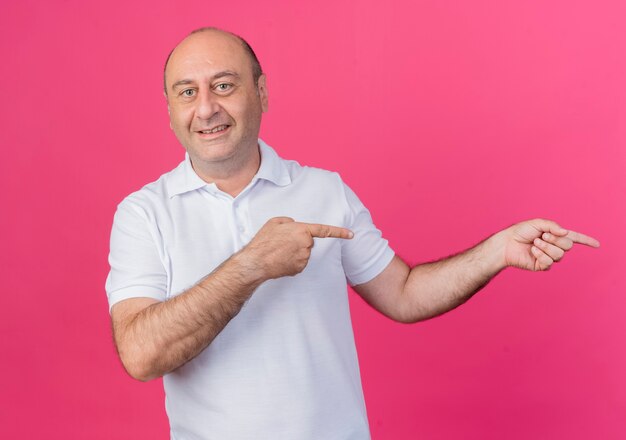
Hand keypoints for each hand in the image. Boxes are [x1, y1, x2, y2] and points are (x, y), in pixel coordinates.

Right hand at [237, 217, 353, 280]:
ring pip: (303, 252)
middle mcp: (306, 244)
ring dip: (294, 251)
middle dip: (299, 241)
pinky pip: (299, 262)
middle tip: (282, 242)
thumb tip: (294, 226)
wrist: (256, 262)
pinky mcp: (300, 268)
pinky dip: (291, 261)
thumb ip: (289, 221)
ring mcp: (304, 258)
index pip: (324, 230)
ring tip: (279, 251)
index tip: (351, 234)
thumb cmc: (263, 241)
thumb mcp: (274, 222)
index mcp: (302, 230)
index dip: (339, 232)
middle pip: (308, 241)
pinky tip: (280, 260)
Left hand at [501, 219, 599, 270]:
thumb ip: (553, 226)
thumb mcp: (538, 223)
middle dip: (555, 239)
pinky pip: (549, 262)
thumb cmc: (520, 232)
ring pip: (559, 254)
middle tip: (542, 236)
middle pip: (568, 245)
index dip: (586, 241)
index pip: (574, 238)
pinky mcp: (542, 266)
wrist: (507, 243)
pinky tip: (532, 251)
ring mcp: (549, 257)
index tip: (598, 244)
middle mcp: (554, 246)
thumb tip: (566, 233)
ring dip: (546, 247)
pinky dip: (540, 255)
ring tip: (535, 243)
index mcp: (555, 235)